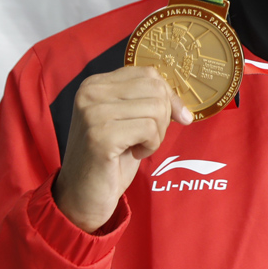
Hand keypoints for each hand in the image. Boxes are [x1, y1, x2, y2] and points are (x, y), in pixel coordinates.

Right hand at [54, 66, 192, 232]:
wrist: (83, 194)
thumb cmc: (111, 157)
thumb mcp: (129, 121)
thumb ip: (148, 102)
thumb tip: (184, 108)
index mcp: (96, 84)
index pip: (149, 74)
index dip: (169, 96)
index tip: (175, 117)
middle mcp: (90, 92)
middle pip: (155, 89)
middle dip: (163, 116)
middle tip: (147, 137)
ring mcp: (93, 112)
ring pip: (156, 108)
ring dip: (157, 134)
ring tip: (138, 146)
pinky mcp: (100, 135)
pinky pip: (149, 129)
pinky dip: (151, 145)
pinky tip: (134, 154)